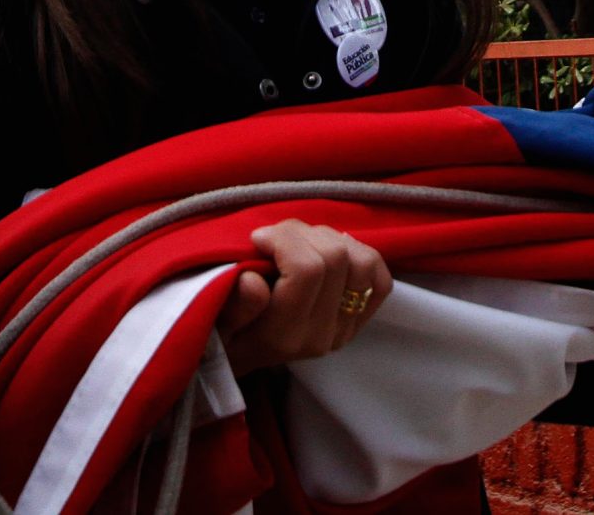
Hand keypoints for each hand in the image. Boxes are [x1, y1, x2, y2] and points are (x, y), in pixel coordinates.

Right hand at [215, 220, 392, 376]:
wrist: (237, 360)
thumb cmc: (219, 335)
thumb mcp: (213, 322)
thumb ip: (233, 305)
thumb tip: (253, 282)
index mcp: (285, 336)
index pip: (307, 270)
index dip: (284, 239)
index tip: (257, 238)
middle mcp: (322, 335)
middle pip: (337, 258)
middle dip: (303, 233)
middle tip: (274, 237)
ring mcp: (344, 329)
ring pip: (363, 262)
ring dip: (330, 239)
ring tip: (299, 243)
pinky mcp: (357, 321)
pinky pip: (380, 279)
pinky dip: (359, 254)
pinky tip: (329, 251)